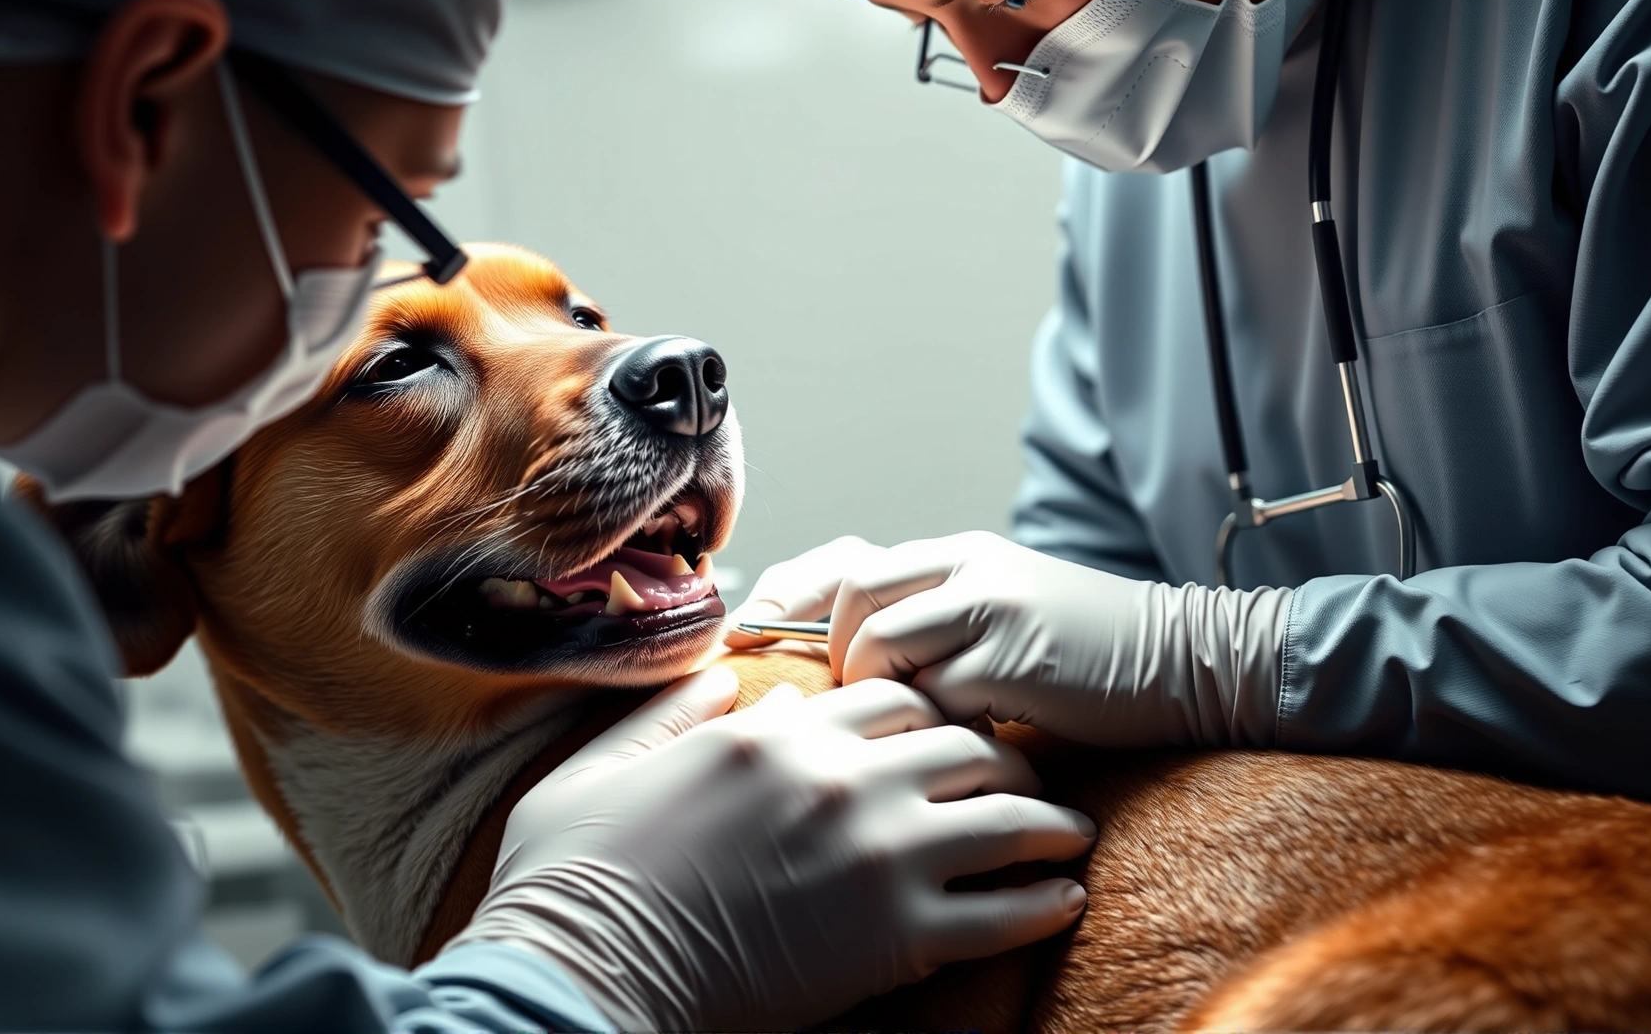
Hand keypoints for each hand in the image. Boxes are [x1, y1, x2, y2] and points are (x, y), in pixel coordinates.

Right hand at [445, 666, 1096, 1030]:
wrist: (588, 972)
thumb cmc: (578, 874)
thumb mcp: (609, 764)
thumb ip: (673, 712)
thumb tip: (725, 679)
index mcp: (776, 734)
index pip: (890, 695)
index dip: (930, 705)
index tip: (950, 724)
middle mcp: (840, 779)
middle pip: (965, 745)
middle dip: (1006, 754)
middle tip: (1026, 774)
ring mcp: (877, 856)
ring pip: (1003, 817)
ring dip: (1048, 821)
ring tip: (1071, 832)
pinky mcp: (895, 938)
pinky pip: (1001, 914)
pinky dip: (1043, 904)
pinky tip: (1065, 899)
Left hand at [729, 531, 1289, 746]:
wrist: (1190, 662)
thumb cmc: (1088, 656)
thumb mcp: (1005, 615)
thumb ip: (936, 622)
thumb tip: (842, 660)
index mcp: (959, 555)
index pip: (846, 562)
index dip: (787, 600)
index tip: (747, 641)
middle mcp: (969, 569)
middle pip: (849, 596)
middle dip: (822, 653)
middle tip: (822, 703)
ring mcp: (992, 610)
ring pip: (879, 644)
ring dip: (873, 694)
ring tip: (897, 730)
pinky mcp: (1015, 660)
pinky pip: (934, 696)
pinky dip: (928, 726)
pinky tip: (949, 747)